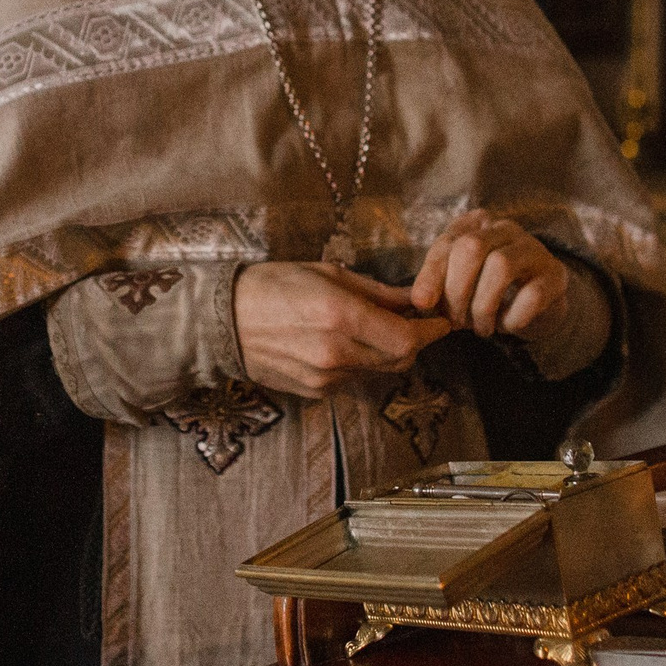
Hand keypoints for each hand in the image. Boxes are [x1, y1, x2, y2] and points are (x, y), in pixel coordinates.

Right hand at [234, 262, 451, 399]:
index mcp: (341, 316)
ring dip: (385, 353)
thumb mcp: (327, 273)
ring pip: (378, 371)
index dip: (431, 332)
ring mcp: (325, 378)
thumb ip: (376, 292)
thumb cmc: (273, 285)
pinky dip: (359, 363)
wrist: (223, 321)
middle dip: (413, 343)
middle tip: (415, 323)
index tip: (442, 321)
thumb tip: (413, 299)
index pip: (407, 338)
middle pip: (399, 360)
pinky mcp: (315, 392)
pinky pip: (353, 379)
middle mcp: (337, 353)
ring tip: (372, 329)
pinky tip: (341, 344)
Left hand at [410, 209, 570, 339]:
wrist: (537, 306)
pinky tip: (507, 326)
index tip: (423, 303)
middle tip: (456, 322)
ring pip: (500, 266)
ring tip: (481, 328)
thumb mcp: (459, 285)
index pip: (448, 242)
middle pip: (472, 247)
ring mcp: (534, 249)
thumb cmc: (489, 292)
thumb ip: (437, 286)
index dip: (431, 274)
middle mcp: (506, 229)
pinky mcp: (555, 275)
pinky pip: (532, 294)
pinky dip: (514, 316)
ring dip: (483, 305)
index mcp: (477, 225)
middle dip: (457, 290)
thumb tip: (420, 301)